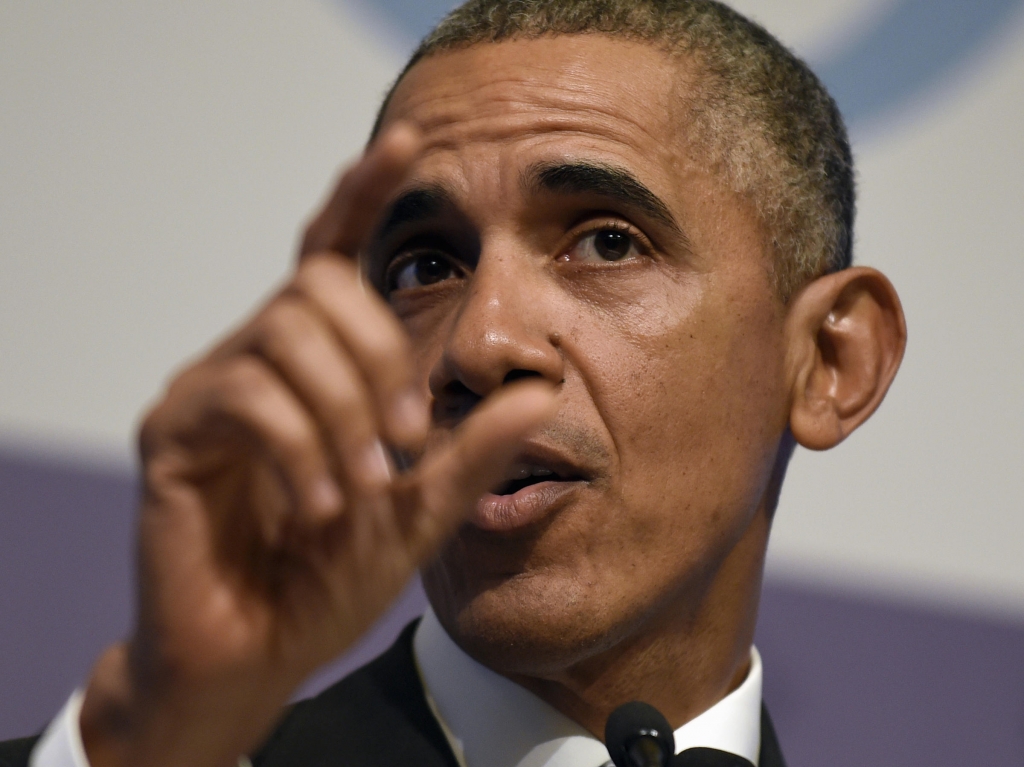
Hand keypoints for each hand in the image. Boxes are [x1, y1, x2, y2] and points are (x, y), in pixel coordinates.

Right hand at [78, 124, 556, 766]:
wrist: (255, 656)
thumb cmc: (329, 578)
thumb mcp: (422, 511)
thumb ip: (474, 452)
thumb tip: (541, 389)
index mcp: (315, 362)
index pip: (334, 254)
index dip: (365, 193)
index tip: (410, 142)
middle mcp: (256, 356)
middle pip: (320, 289)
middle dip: (380, 359)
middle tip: (408, 439)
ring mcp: (208, 390)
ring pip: (285, 336)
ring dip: (343, 415)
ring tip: (361, 489)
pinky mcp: (171, 434)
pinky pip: (245, 400)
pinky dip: (300, 452)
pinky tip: (320, 507)